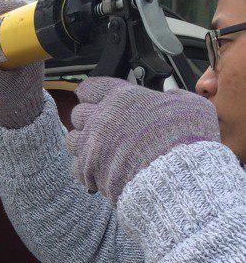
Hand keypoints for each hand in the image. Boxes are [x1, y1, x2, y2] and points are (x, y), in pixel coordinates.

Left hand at [66, 77, 220, 203]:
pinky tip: (99, 170)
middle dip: (89, 119)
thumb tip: (171, 97)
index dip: (92, 92)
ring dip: (83, 143)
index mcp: (122, 98)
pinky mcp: (89, 171)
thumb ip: (174, 97)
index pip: (91, 87)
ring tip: (99, 149)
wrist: (175, 175)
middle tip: (103, 126)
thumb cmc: (184, 140)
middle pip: (78, 113)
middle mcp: (102, 119)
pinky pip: (76, 167)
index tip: (94, 96)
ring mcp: (92, 145)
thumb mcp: (190, 105)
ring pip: (72, 139)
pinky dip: (85, 169)